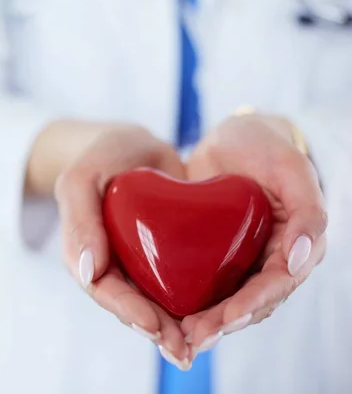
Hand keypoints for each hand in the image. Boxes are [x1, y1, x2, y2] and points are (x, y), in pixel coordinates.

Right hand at [34, 121, 190, 369]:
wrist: (132, 146)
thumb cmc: (101, 156)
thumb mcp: (82, 177)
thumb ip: (79, 219)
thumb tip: (88, 273)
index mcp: (83, 252)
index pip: (102, 290)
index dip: (127, 311)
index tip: (154, 325)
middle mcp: (109, 265)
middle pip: (130, 306)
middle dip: (157, 331)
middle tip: (185, 350)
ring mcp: (135, 264)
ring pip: (154, 302)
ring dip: (176, 328)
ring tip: (202, 345)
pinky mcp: (161, 257)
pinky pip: (175, 284)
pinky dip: (193, 303)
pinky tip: (217, 316)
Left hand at [182, 113, 326, 358]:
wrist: (235, 137)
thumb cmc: (267, 146)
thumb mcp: (290, 167)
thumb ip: (307, 209)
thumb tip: (301, 258)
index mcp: (297, 244)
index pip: (276, 284)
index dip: (251, 304)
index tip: (224, 319)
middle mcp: (272, 259)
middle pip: (251, 302)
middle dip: (223, 323)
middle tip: (192, 338)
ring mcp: (245, 259)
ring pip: (229, 300)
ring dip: (207, 321)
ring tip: (179, 336)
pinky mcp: (218, 255)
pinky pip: (208, 284)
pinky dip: (192, 300)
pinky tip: (168, 313)